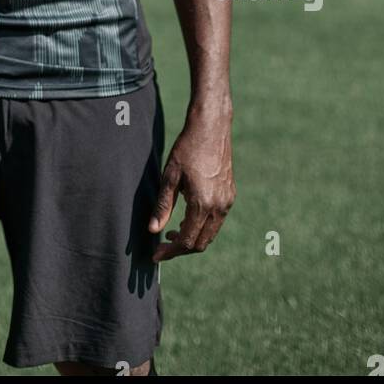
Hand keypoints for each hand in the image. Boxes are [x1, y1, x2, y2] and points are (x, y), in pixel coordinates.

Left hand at [149, 111, 234, 260]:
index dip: (170, 251)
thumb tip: (153, 231)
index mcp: (202, 204)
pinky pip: (217, 221)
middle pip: (200, 243)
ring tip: (173, 229)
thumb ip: (162, 206)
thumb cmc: (187, 148)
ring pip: (210, 234)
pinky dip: (202, 226)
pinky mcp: (230, 195)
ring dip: (192, 237)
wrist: (211, 128)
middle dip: (181, 248)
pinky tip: (188, 215)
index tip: (156, 255)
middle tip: (163, 243)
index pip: (186, 241)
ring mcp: (227, 202)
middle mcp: (219, 207)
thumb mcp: (169, 176)